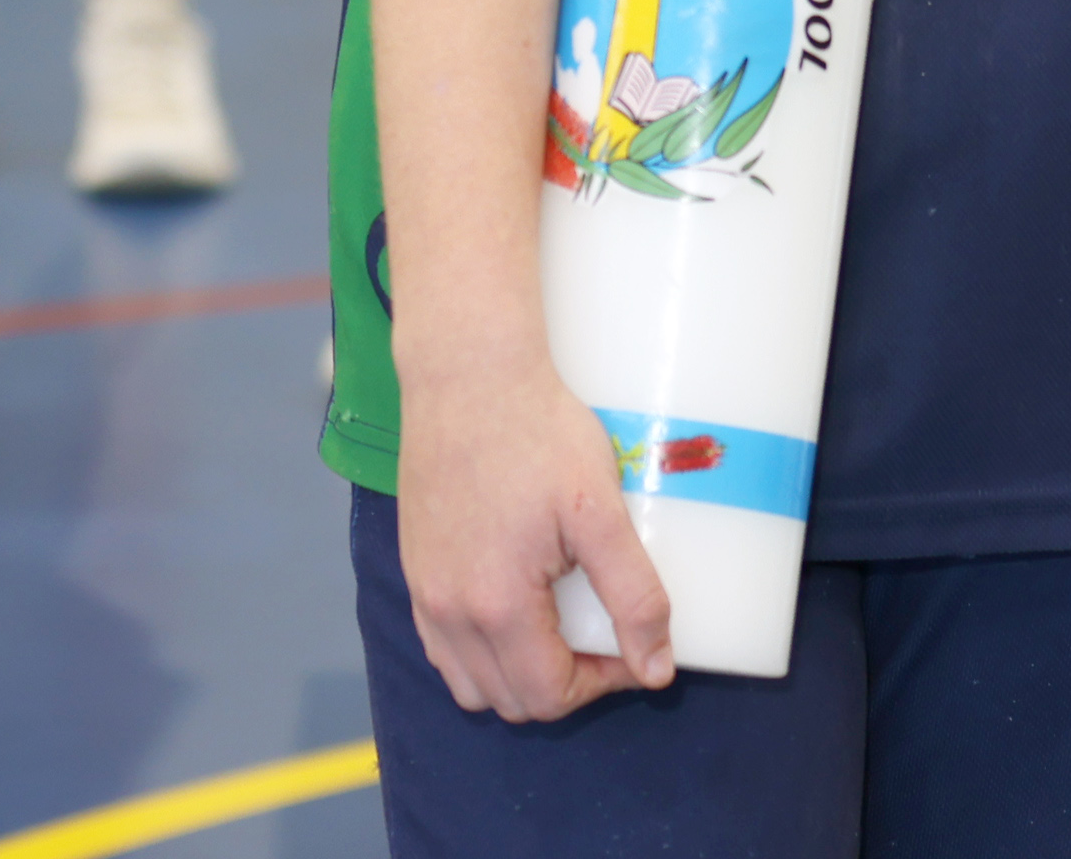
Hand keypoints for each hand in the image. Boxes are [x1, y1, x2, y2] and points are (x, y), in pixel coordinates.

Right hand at [389, 347, 675, 719]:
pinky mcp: (413, 564)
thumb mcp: (600, 511)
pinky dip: (478, 652)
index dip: (603, 684)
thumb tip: (657, 671)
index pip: (551, 694)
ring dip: (518, 676)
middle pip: (510, 699)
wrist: (466, 371)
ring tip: (558, 629)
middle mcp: (448, 609)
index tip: (630, 644)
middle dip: (565, 684)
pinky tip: (512, 610)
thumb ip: (633, 595)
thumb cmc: (536, 430)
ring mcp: (423, 588)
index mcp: (496, 605)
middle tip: (602, 637)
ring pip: (469, 682)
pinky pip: (440, 645)